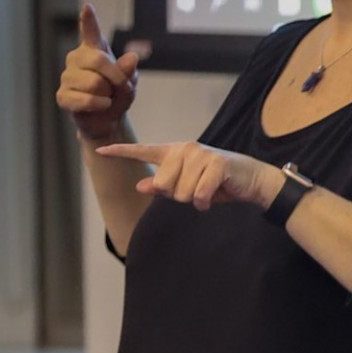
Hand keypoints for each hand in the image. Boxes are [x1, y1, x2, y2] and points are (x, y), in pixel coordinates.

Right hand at [57, 4, 140, 141]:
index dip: (89, 20)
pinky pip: (86, 99)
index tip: (88, 7)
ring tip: (105, 98)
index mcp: (94, 51)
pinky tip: (99, 105)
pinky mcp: (62, 95)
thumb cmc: (117, 96)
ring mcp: (67, 76)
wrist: (108, 120)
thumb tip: (132, 57)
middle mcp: (77, 59)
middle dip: (116, 77)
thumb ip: (129, 71)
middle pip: (99, 60)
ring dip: (108, 95)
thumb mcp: (129, 84)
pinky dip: (99, 105)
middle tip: (120, 87)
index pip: (91, 33)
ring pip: (94, 83)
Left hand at [95, 140, 286, 212]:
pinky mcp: (216, 165)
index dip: (121, 153)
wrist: (251, 180)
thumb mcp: (188, 186)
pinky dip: (206, 203)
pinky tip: (214, 198)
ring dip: (195, 200)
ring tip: (208, 191)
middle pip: (163, 184)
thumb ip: (165, 186)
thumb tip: (141, 186)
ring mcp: (201, 155)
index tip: (100, 152)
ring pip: (181, 192)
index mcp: (174, 152)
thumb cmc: (218, 183)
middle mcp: (185, 149)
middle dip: (178, 195)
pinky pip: (199, 195)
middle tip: (196, 191)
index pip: (143, 151)